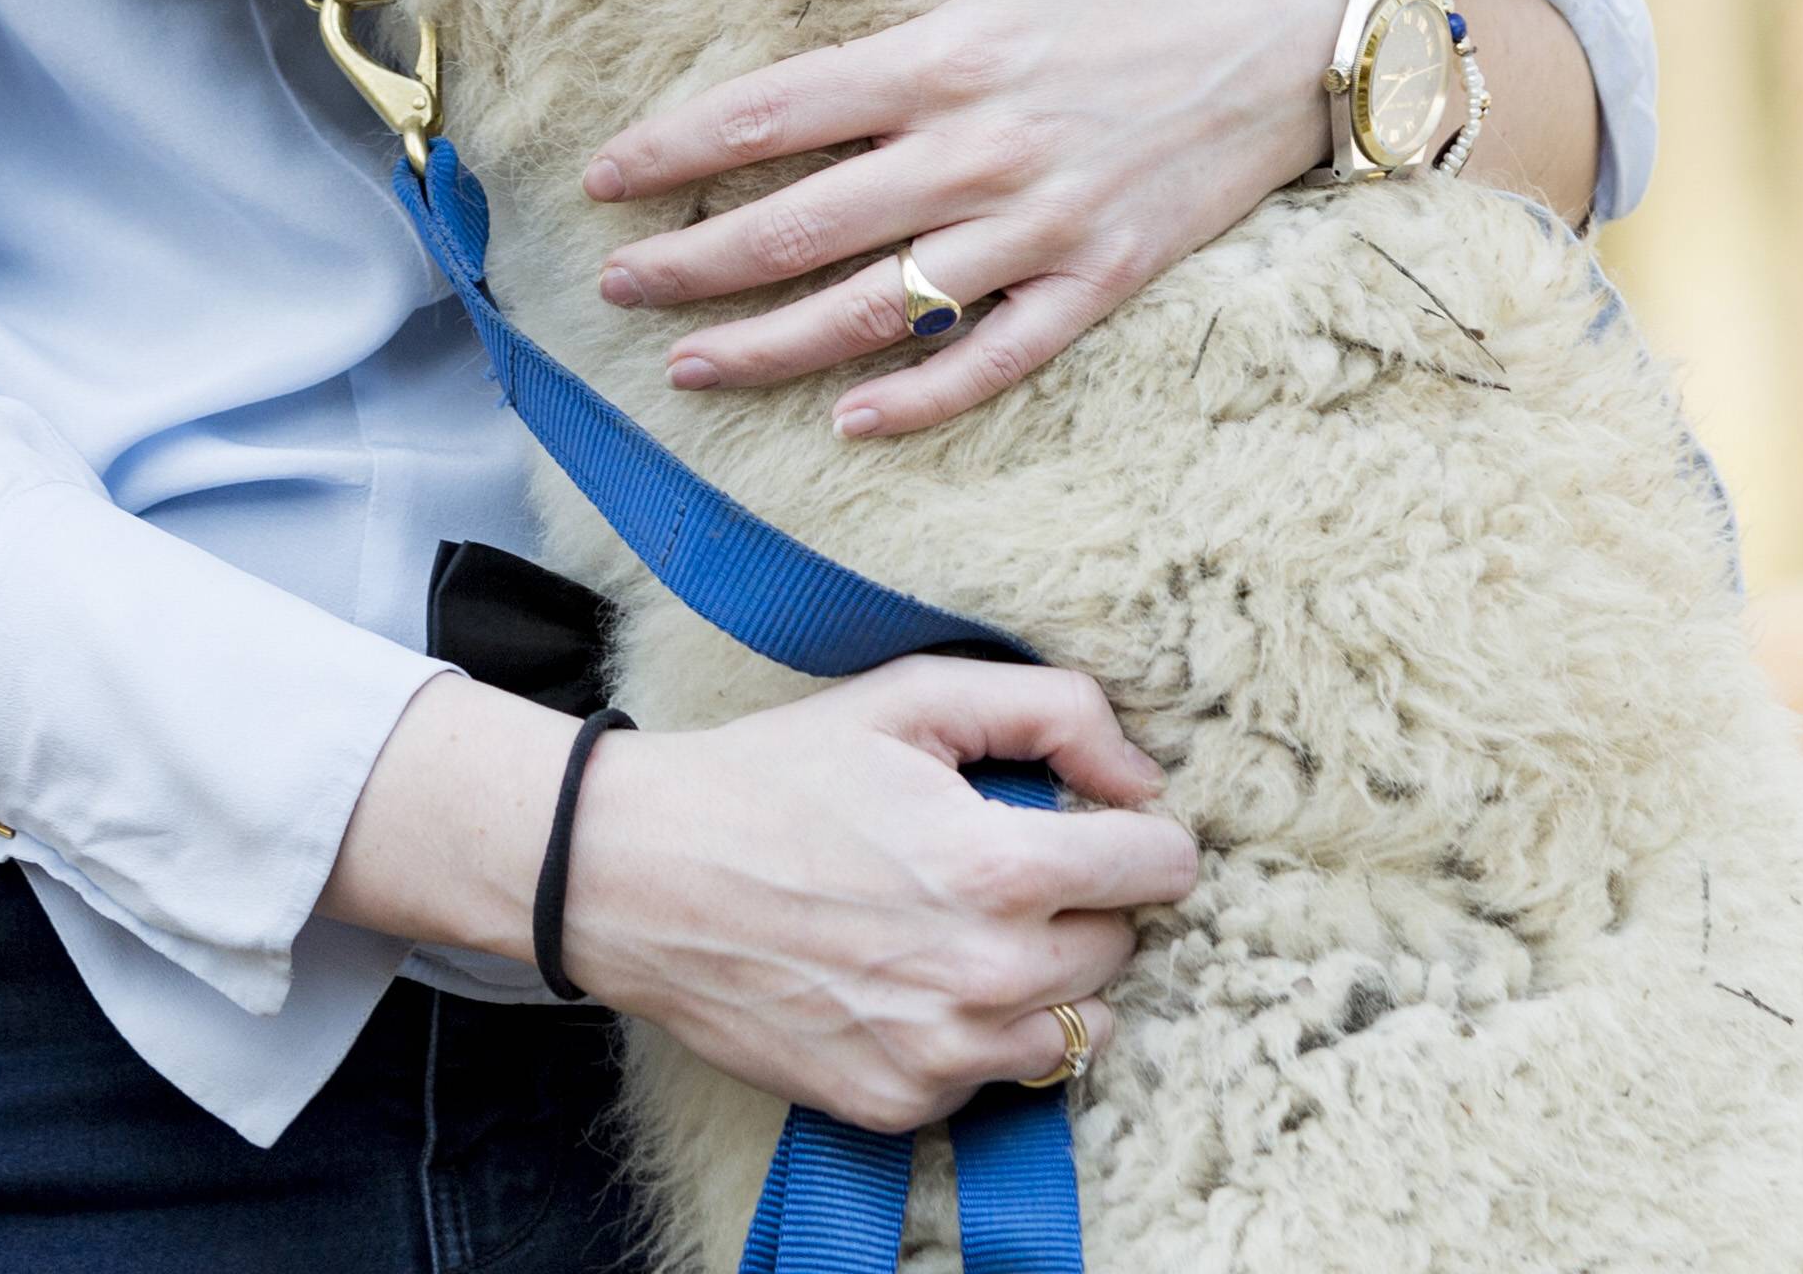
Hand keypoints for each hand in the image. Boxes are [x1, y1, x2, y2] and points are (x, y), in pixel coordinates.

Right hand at [556, 662, 1189, 1128]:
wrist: (641, 877)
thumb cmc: (776, 777)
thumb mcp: (911, 699)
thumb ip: (1052, 712)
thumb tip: (1142, 778)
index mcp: (1000, 869)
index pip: (1161, 867)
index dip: (1138, 833)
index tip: (1095, 824)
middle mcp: (987, 977)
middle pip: (1121, 947)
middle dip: (1082, 902)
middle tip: (1003, 867)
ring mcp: (943, 1053)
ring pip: (1079, 1028)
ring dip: (1049, 980)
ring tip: (969, 930)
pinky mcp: (899, 1102)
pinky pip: (997, 1075)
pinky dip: (977, 1032)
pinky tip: (912, 977)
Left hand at [587, 0, 1597, 434]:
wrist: (1298, 30)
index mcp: (947, 57)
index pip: (771, 116)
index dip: (674, 153)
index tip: (603, 181)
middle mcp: (983, 155)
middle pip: (803, 228)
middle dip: (695, 263)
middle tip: (616, 284)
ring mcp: (1042, 230)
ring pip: (879, 309)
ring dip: (773, 345)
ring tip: (690, 363)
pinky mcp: (1099, 281)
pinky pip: (996, 359)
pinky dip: (921, 397)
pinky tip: (850, 421)